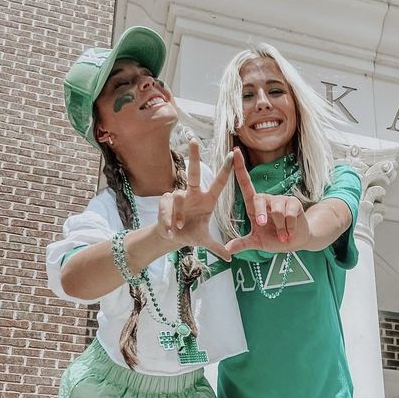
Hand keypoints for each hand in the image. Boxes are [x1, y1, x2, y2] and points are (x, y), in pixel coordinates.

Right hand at [156, 139, 232, 260]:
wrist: (173, 238)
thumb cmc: (191, 234)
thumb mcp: (205, 241)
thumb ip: (217, 247)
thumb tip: (230, 258)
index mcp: (207, 200)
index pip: (218, 183)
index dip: (225, 170)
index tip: (232, 154)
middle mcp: (193, 194)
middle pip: (193, 171)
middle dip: (193, 156)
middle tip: (193, 139)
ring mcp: (178, 196)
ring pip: (178, 197)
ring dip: (179, 215)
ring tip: (179, 229)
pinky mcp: (165, 201)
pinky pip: (166, 207)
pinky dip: (168, 220)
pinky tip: (171, 232)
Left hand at [225, 148, 308, 255]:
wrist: (296, 242)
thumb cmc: (274, 239)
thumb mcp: (257, 243)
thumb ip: (242, 244)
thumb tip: (226, 250)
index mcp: (255, 206)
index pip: (245, 184)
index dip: (240, 168)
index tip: (234, 152)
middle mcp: (267, 199)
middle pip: (259, 199)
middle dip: (261, 214)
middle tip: (262, 225)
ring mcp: (281, 200)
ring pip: (276, 211)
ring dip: (279, 228)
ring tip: (282, 235)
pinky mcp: (294, 203)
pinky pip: (289, 215)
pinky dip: (288, 228)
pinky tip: (290, 232)